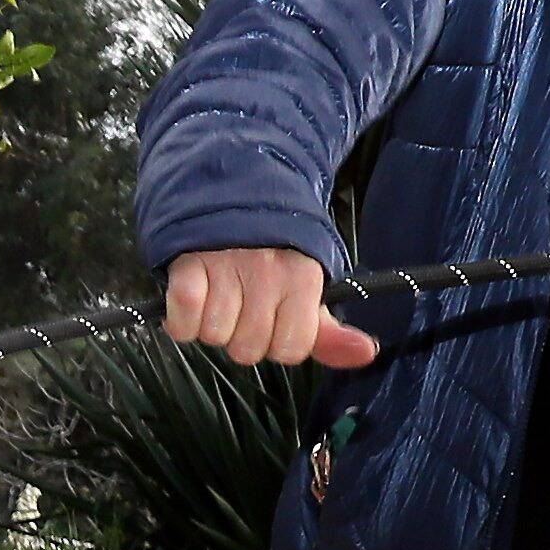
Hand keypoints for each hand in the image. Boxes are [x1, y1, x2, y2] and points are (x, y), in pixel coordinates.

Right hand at [162, 248, 378, 370]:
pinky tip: (195, 300)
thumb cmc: (274, 256)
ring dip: (211, 326)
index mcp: (303, 277)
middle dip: (241, 336)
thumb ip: (331, 332)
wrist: (233, 197)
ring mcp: (225, 265)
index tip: (273, 319)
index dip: (278, 343)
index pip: (290, 350)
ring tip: (218, 297)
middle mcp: (267, 270)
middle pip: (247, 350)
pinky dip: (182, 321)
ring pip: (214, 337)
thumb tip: (367, 353)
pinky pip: (183, 322)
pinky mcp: (188, 264)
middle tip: (242, 306)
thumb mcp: (308, 291)